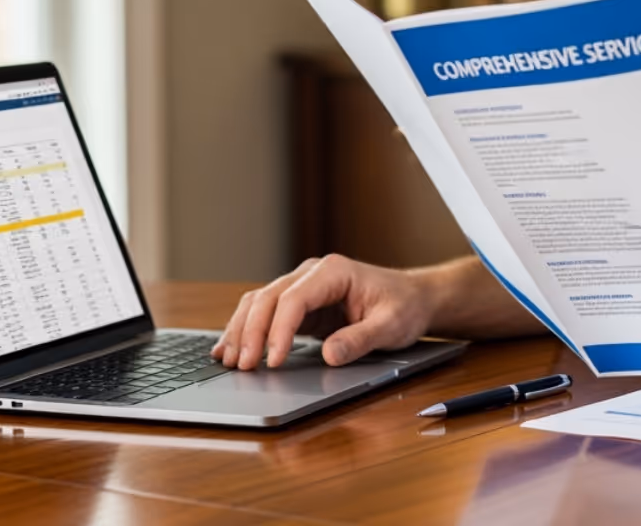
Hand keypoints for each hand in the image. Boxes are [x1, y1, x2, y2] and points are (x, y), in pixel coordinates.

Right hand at [212, 254, 438, 369]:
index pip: (294, 299)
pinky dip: (246, 330)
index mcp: (334, 272)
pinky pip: (264, 314)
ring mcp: (303, 288)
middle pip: (268, 298)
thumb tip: (330, 354)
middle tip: (243, 367)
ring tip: (228, 361)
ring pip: (259, 303)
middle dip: (252, 332)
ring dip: (241, 330)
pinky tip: (230, 349)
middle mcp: (312, 275)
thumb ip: (361, 339)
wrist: (412, 298)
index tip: (273, 360)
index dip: (279, 330)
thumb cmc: (404, 307)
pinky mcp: (300, 305)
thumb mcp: (392, 325)